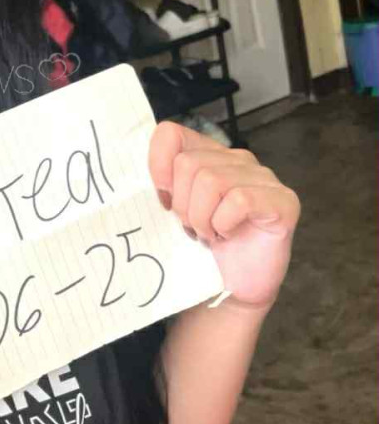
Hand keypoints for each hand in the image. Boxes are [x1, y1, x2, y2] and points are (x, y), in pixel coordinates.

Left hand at [148, 121, 300, 310]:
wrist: (231, 289)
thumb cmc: (201, 249)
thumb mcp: (173, 212)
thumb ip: (162, 185)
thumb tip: (140, 177)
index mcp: (208, 155)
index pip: (170, 134)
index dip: (158, 166)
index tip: (162, 199)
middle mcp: (237, 159)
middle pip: (188, 163)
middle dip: (182, 205)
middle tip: (193, 228)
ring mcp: (263, 178)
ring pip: (210, 180)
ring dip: (202, 218)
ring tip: (210, 234)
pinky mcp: (283, 201)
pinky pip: (239, 200)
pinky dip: (224, 224)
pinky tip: (228, 236)